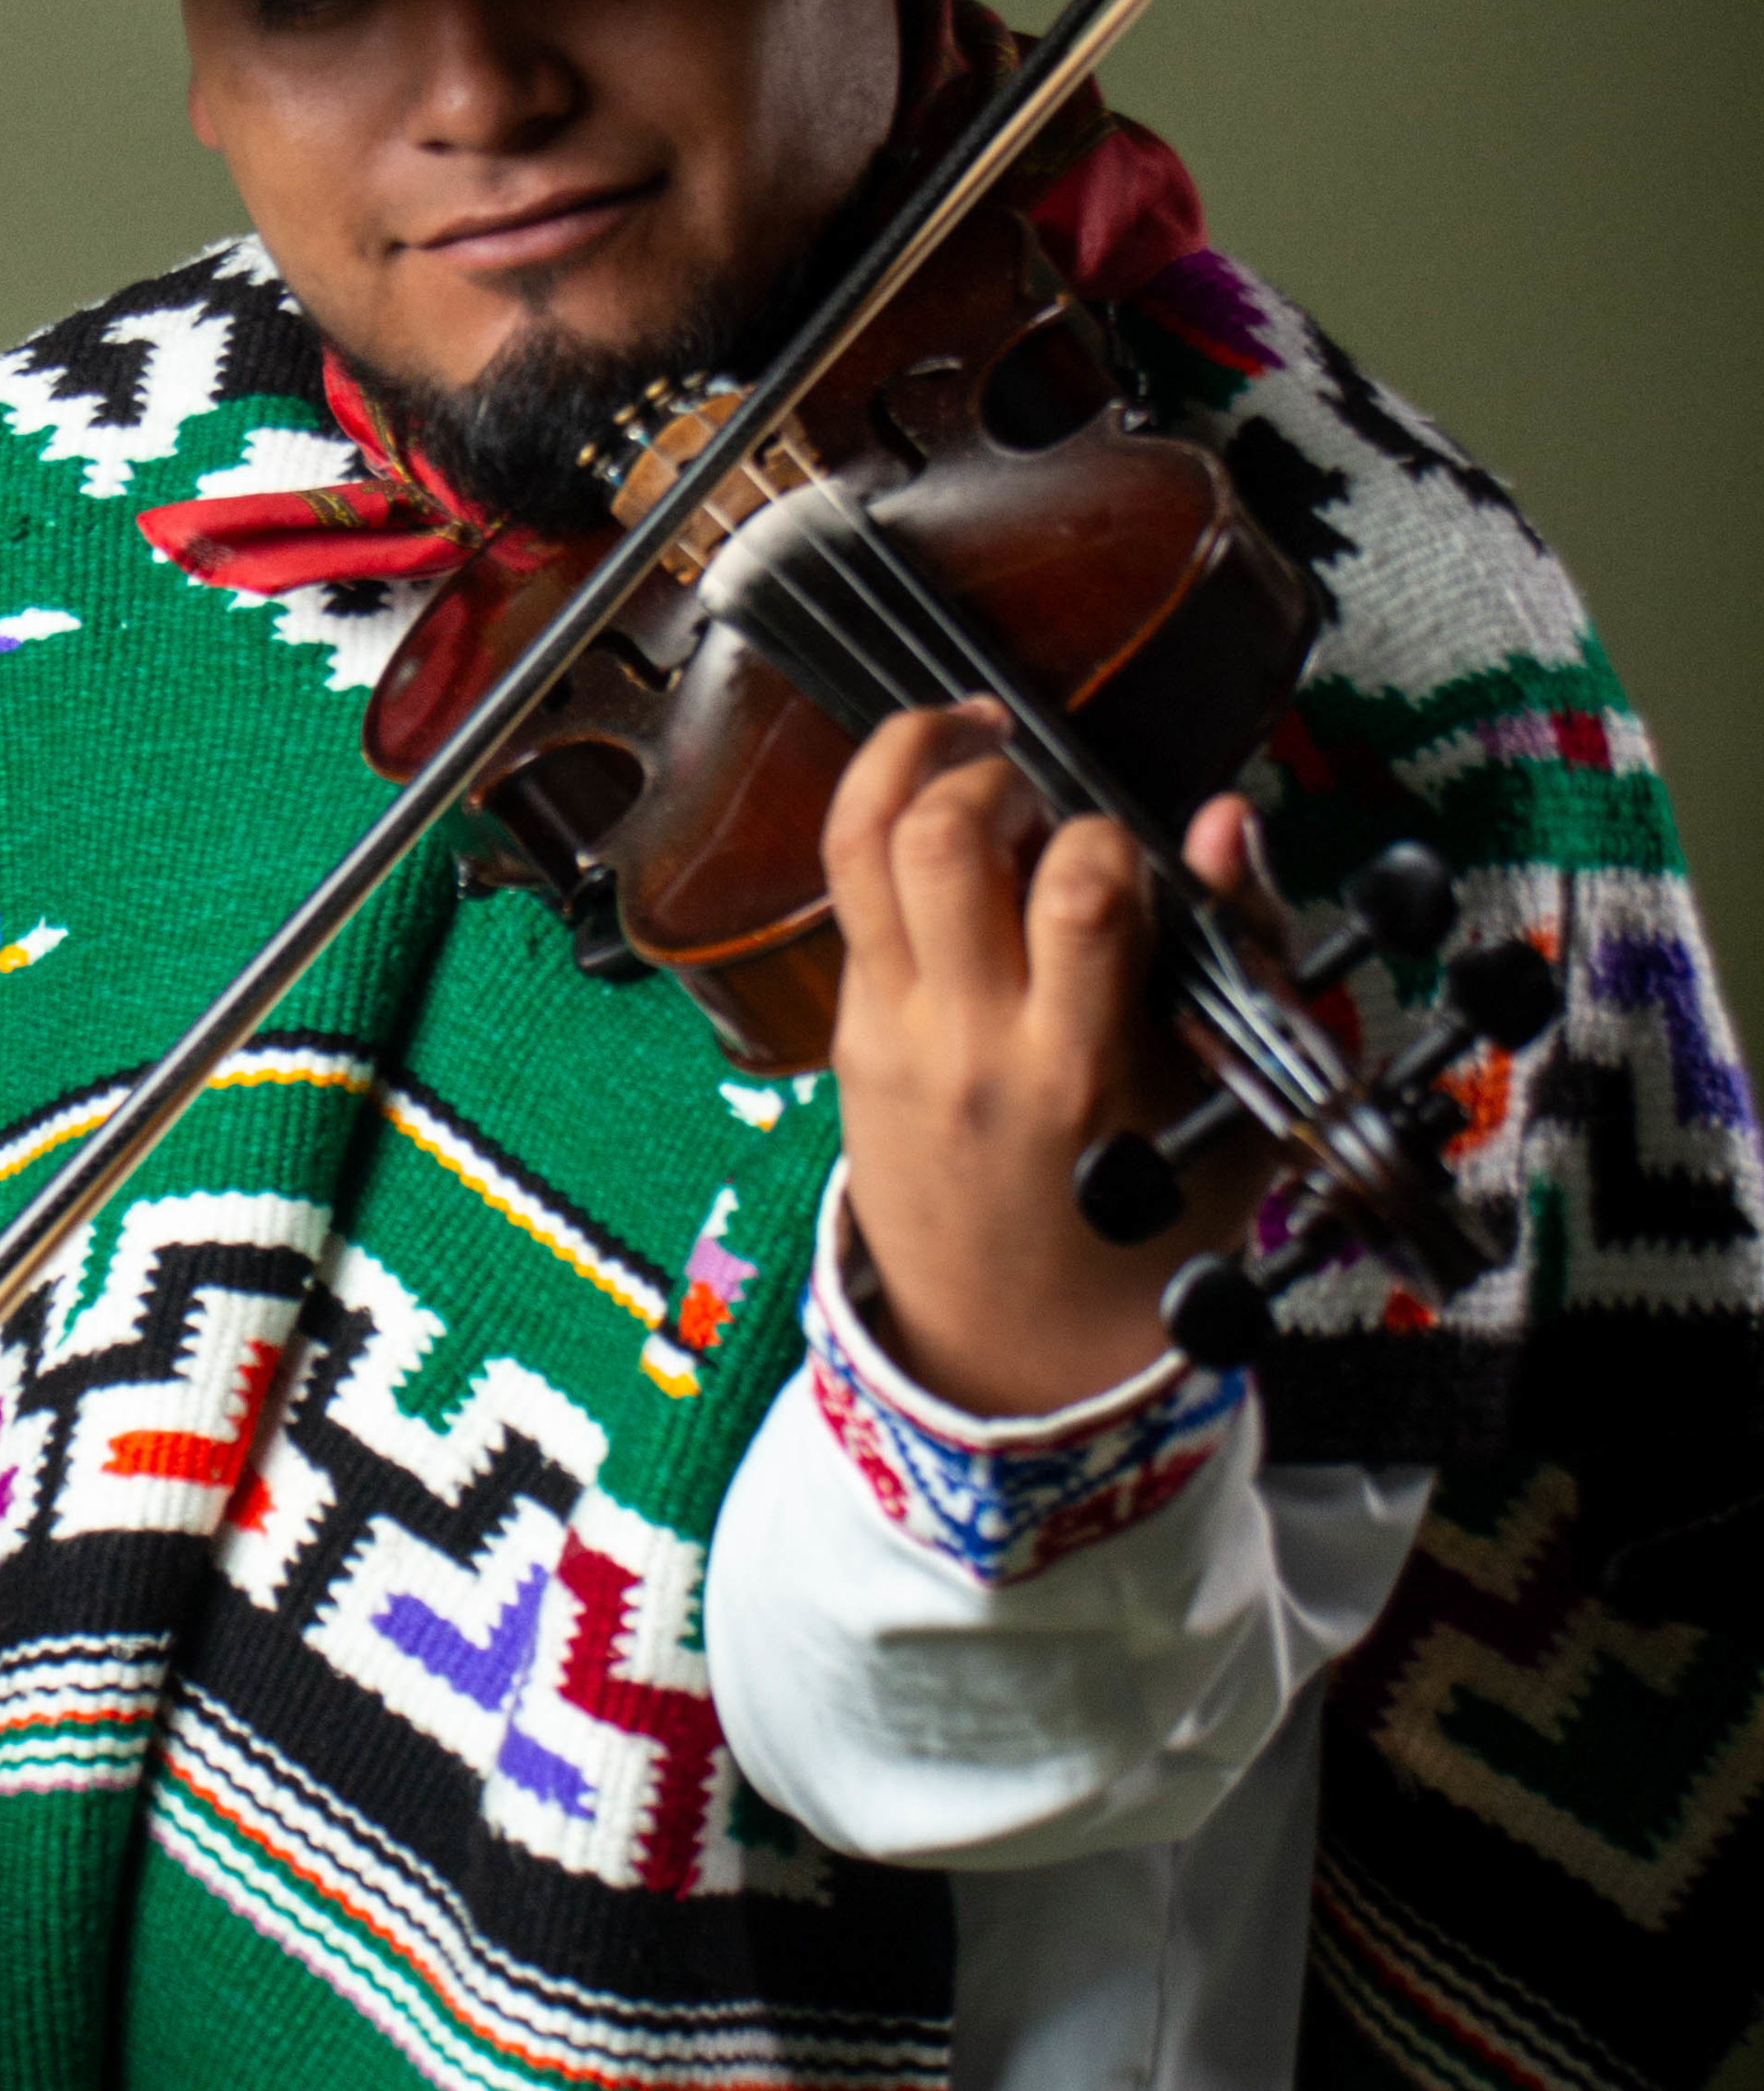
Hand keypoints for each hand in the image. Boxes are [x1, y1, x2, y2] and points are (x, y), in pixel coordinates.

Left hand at [822, 702, 1277, 1418]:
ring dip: (909, 762)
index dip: (1109, 833)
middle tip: (1031, 780)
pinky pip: (848, 897)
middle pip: (943, 842)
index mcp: (1082, 1064)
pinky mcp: (847, 1033)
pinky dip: (887, 831)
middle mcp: (972, 1038)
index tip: (1130, 846)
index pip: (1080, 892)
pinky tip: (942, 830)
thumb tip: (1227, 818)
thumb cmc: (1149, 1223)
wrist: (1018, 1348)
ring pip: (863, 845)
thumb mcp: (1233, 1109)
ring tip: (965, 742)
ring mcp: (895, 1030)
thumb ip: (1244, 953)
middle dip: (990, 771)